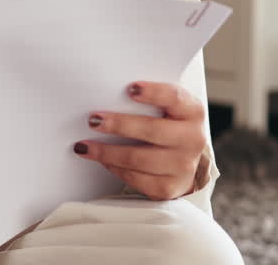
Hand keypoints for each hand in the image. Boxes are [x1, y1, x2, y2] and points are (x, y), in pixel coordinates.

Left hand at [73, 81, 206, 200]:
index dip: (154, 93)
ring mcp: (183, 166)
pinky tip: (102, 160)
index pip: (175, 98)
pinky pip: (136, 179)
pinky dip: (115, 168)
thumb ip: (148, 100)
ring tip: (84, 146)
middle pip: (152, 130)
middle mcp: (193, 139)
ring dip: (107, 152)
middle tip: (93, 120)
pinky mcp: (169, 188)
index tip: (130, 88)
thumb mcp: (168, 108)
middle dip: (119, 125)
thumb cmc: (167, 124)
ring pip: (138, 158)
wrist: (184, 161)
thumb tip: (108, 94)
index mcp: (193, 112)